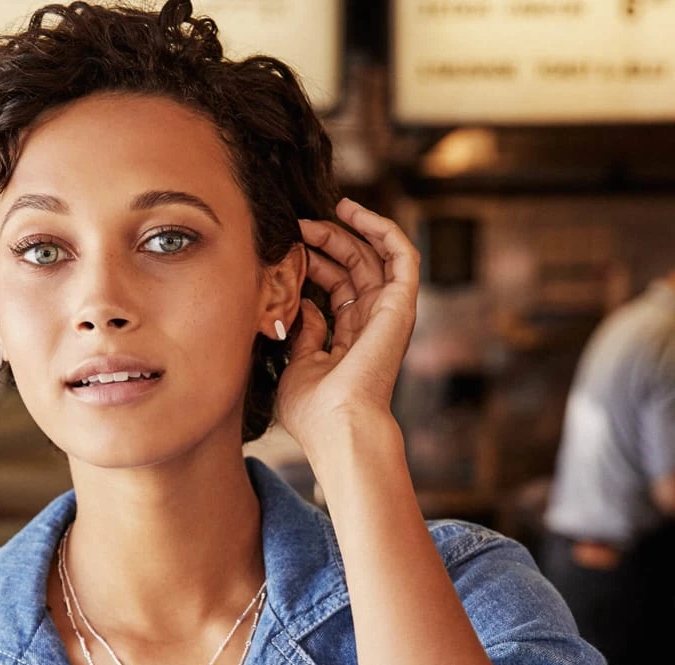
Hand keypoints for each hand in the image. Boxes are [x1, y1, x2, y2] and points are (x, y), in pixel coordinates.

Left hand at [277, 198, 419, 452]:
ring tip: (329, 209)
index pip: (338, 291)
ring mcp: (388, 315)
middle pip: (356, 270)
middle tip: (300, 225)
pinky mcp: (400, 306)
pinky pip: (402, 256)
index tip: (289, 248)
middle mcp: (373, 326)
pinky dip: (384, 229)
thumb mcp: (297, 366)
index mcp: (350, 341)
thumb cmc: (315, 412)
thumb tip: (305, 304)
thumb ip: (303, 333)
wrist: (339, 427)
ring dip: (353, 230)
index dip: (315, 265)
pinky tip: (356, 212)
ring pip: (378, 258)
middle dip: (329, 243)